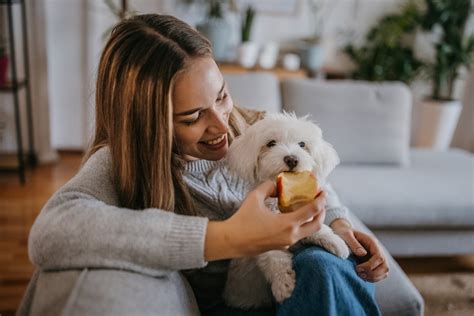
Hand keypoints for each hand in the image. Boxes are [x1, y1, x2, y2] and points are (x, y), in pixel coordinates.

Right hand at [204, 180, 326, 260]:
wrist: (232, 241)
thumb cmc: (243, 220)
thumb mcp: (255, 198)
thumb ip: (269, 187)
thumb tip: (277, 185)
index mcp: (288, 223)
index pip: (312, 210)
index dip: (321, 199)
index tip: (323, 191)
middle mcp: (291, 235)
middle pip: (317, 225)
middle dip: (322, 212)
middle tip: (320, 200)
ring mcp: (287, 243)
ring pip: (308, 232)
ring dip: (311, 219)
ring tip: (307, 206)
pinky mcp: (281, 246)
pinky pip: (297, 235)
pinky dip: (300, 225)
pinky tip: (292, 216)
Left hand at [331, 219, 388, 282]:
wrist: (342, 233)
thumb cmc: (343, 233)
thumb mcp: (346, 235)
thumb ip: (353, 243)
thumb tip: (362, 254)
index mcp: (372, 242)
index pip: (379, 257)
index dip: (370, 266)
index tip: (358, 268)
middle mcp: (377, 250)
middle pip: (385, 266)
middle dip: (373, 274)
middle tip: (359, 273)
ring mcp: (376, 258)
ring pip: (384, 272)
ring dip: (373, 277)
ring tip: (360, 276)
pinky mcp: (373, 264)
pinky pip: (379, 275)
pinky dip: (372, 278)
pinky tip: (362, 276)